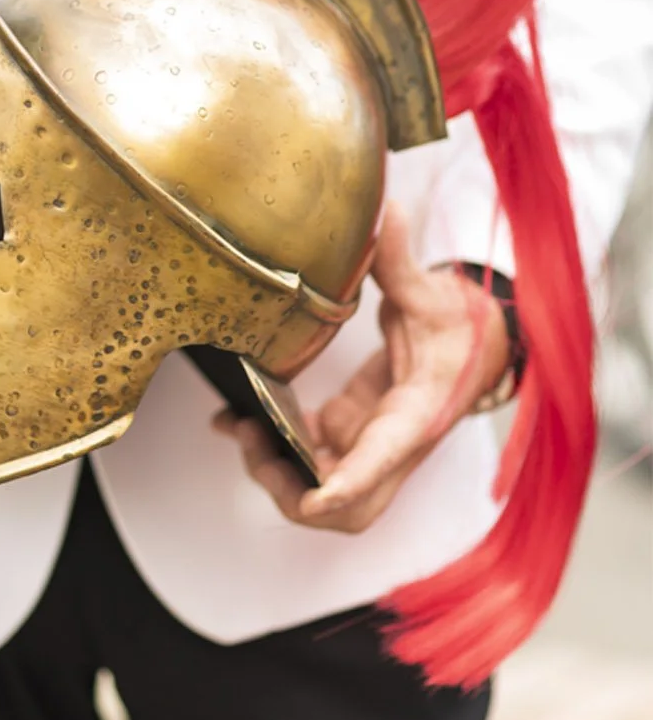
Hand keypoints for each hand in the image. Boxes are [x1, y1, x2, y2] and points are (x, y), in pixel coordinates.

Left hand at [214, 203, 509, 532]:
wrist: (482, 343)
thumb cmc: (463, 327)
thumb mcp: (433, 294)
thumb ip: (401, 263)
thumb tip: (387, 212)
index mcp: (418, 416)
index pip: (383, 460)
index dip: (348, 485)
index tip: (314, 498)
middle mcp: (394, 445)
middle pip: (348, 507)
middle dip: (299, 496)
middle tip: (258, 446)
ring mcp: (370, 444)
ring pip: (324, 494)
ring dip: (279, 475)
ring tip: (239, 427)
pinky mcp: (351, 430)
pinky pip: (308, 459)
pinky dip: (273, 449)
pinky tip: (237, 420)